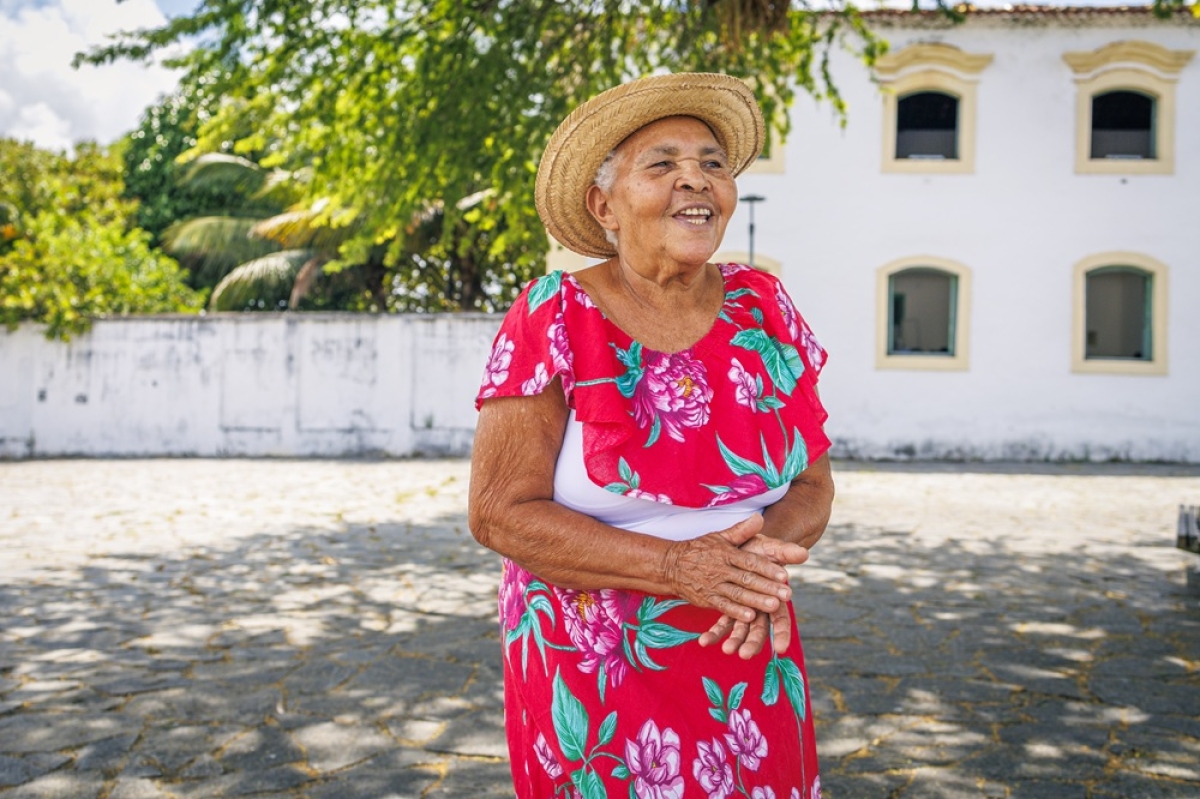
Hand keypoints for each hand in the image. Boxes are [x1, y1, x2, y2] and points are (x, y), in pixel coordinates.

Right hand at [661, 515, 792, 622]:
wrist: (671, 565)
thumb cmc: (700, 549)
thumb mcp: (719, 536)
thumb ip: (741, 530)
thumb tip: (759, 518)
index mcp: (726, 553)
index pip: (750, 561)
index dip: (767, 568)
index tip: (784, 575)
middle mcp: (721, 570)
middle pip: (747, 579)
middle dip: (767, 587)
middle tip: (787, 594)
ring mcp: (713, 585)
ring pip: (738, 594)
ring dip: (756, 601)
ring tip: (773, 606)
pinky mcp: (707, 599)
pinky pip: (723, 606)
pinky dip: (736, 612)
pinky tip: (750, 616)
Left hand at [699, 534, 807, 657]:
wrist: (741, 546)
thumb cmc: (760, 550)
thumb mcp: (771, 548)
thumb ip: (785, 552)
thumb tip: (804, 552)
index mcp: (774, 598)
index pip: (781, 619)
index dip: (781, 633)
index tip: (781, 648)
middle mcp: (760, 608)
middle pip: (759, 629)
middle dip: (753, 643)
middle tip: (745, 654)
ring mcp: (744, 610)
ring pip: (740, 630)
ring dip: (734, 640)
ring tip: (726, 650)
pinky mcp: (728, 609)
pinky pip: (722, 623)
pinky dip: (714, 632)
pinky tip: (703, 641)